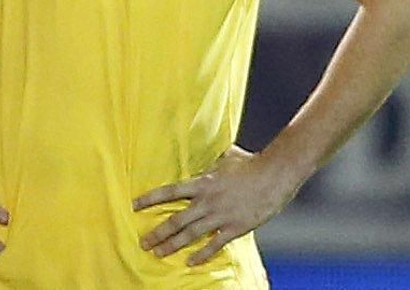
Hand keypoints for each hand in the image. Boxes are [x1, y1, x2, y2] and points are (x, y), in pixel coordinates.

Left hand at [135, 145, 304, 265]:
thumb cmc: (252, 163)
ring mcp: (220, 216)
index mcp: (203, 182)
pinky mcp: (234, 227)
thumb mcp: (228, 156)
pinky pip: (213, 245)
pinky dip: (201, 255)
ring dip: (171, 246)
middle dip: (157, 233)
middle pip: (175, 220)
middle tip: (143, 243)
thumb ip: (213, 158)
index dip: (150, 199)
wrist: (275, 174)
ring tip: (158, 254)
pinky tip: (190, 262)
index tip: (134, 205)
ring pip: (189, 235)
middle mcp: (207, 201)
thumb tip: (205, 148)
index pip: (170, 191)